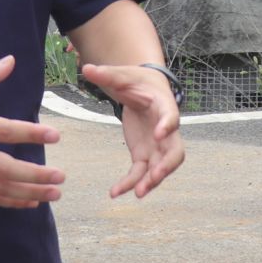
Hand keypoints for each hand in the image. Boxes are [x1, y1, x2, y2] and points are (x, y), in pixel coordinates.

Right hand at [0, 57, 65, 208]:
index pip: (6, 131)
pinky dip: (10, 201)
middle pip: (7, 170)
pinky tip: (30, 201)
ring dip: (29, 193)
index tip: (56, 134)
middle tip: (61, 176)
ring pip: (0, 188)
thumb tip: (11, 60)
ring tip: (55, 193)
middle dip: (37, 175)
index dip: (32, 133)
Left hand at [80, 64, 185, 198]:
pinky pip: (140, 172)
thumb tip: (86, 69)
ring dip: (151, 181)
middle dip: (167, 166)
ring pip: (159, 167)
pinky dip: (130, 183)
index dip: (167, 126)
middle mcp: (166, 130)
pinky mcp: (144, 154)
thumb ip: (107, 74)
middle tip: (155, 176)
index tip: (159, 134)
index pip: (171, 118)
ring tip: (137, 193)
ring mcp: (157, 146)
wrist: (144, 89)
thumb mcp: (123, 75)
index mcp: (164, 107)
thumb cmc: (138, 81)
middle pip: (175, 152)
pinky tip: (115, 192)